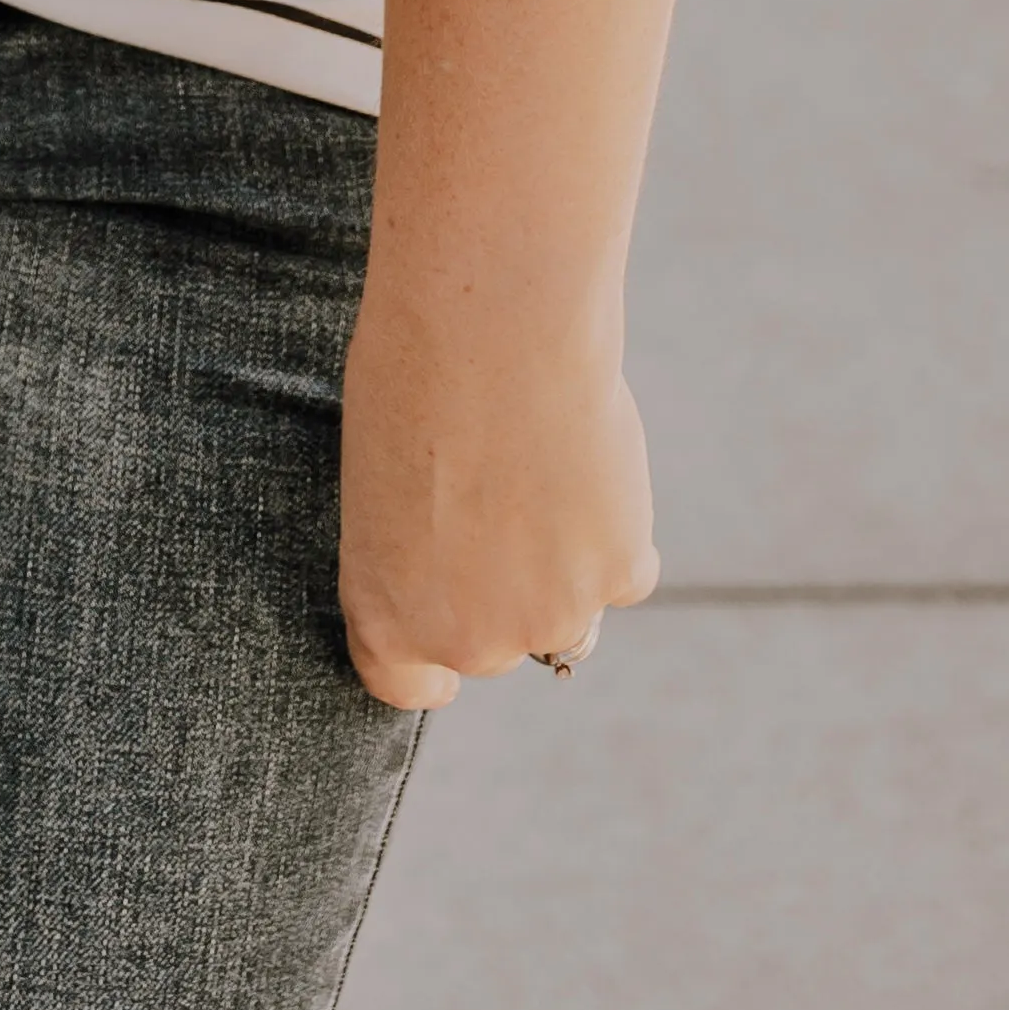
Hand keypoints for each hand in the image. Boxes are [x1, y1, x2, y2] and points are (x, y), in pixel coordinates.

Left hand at [337, 282, 658, 710]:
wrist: (490, 327)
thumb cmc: (414, 373)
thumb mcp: (383, 476)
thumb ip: (421, 544)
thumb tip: (467, 554)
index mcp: (387, 614)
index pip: (405, 681)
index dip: (431, 667)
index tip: (447, 652)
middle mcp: (467, 639)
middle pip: (497, 642)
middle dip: (504, 592)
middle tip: (503, 501)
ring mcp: (547, 617)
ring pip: (568, 608)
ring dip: (565, 560)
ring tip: (544, 461)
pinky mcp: (617, 576)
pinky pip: (626, 567)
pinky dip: (618, 529)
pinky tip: (592, 460)